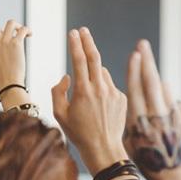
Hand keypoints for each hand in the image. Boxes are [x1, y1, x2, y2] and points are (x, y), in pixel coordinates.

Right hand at [0, 0, 30, 98]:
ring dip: (20, 27)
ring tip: (24, 34)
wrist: (9, 82)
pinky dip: (28, 31)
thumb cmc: (4, 72)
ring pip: (12, 23)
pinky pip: (23, 29)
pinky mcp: (15, 44)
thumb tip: (1, 33)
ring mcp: (3, 41)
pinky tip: (30, 35)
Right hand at [52, 28, 128, 174]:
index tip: (73, 32)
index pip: (80, 60)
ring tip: (87, 93)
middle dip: (88, 41)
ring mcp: (114, 93)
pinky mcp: (122, 98)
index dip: (76, 44)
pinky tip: (99, 105)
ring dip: (94, 73)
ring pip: (102, 73)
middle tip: (83, 31)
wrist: (104, 148)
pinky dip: (102, 87)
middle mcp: (101, 89)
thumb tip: (67, 76)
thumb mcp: (60, 113)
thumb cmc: (78, 133)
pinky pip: (110, 86)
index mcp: (84, 91)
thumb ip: (58, 91)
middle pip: (95, 58)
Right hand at [123, 39, 180, 179]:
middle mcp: (156, 118)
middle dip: (146, 62)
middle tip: (142, 44)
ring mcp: (173, 119)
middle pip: (151, 83)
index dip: (134, 70)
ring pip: (164, 91)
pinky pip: (174, 104)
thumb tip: (138, 93)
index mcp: (138, 123)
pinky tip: (161, 101)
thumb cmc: (146, 162)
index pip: (135, 89)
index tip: (133, 53)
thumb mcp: (131, 141)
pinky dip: (167, 100)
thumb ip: (132, 117)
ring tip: (149, 67)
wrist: (174, 178)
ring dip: (156, 78)